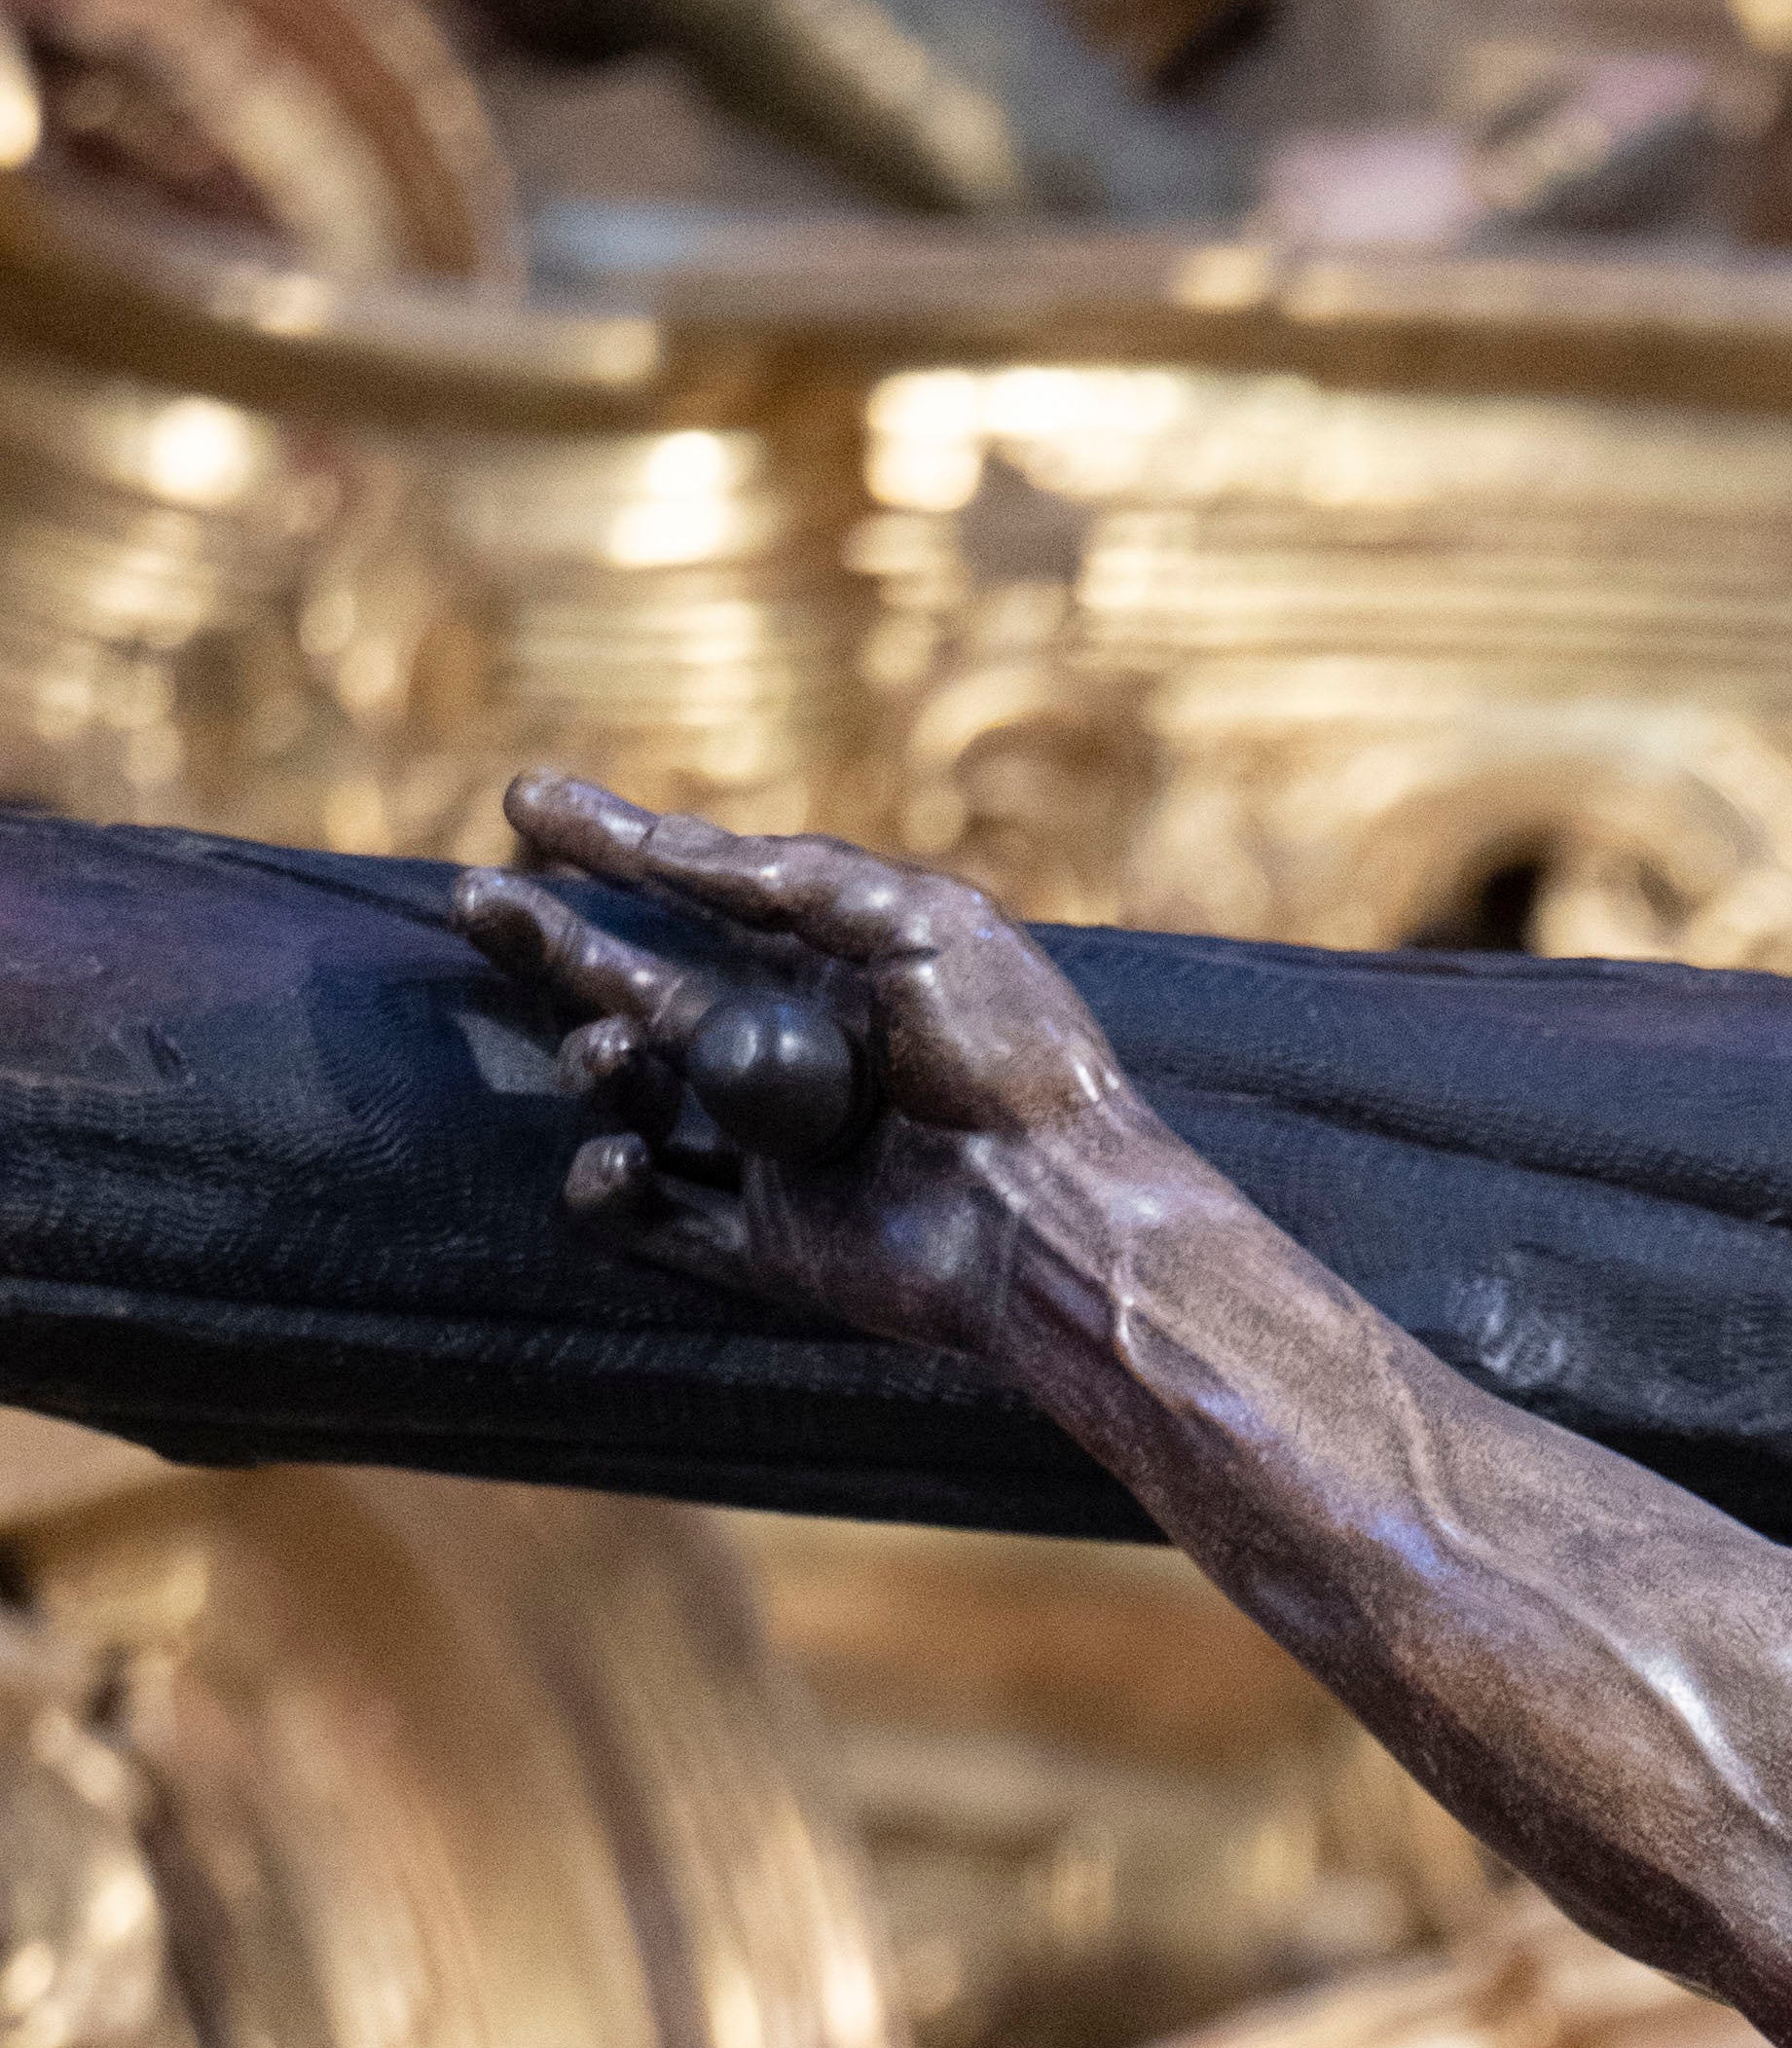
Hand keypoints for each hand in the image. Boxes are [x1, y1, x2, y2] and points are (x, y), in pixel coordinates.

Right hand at [454, 782, 1175, 1372]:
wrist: (1059, 1209)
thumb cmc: (1010, 1058)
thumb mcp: (917, 926)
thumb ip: (792, 882)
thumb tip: (670, 847)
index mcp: (830, 970)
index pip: (696, 895)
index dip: (611, 847)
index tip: (527, 803)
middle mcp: (790, 1055)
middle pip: (634, 987)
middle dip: (550, 944)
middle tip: (476, 899)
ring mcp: (771, 1151)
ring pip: (633, 1096)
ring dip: (594, 1062)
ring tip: (613, 1054)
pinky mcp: (769, 1244)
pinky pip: (652, 1217)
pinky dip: (610, 1187)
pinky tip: (620, 1158)